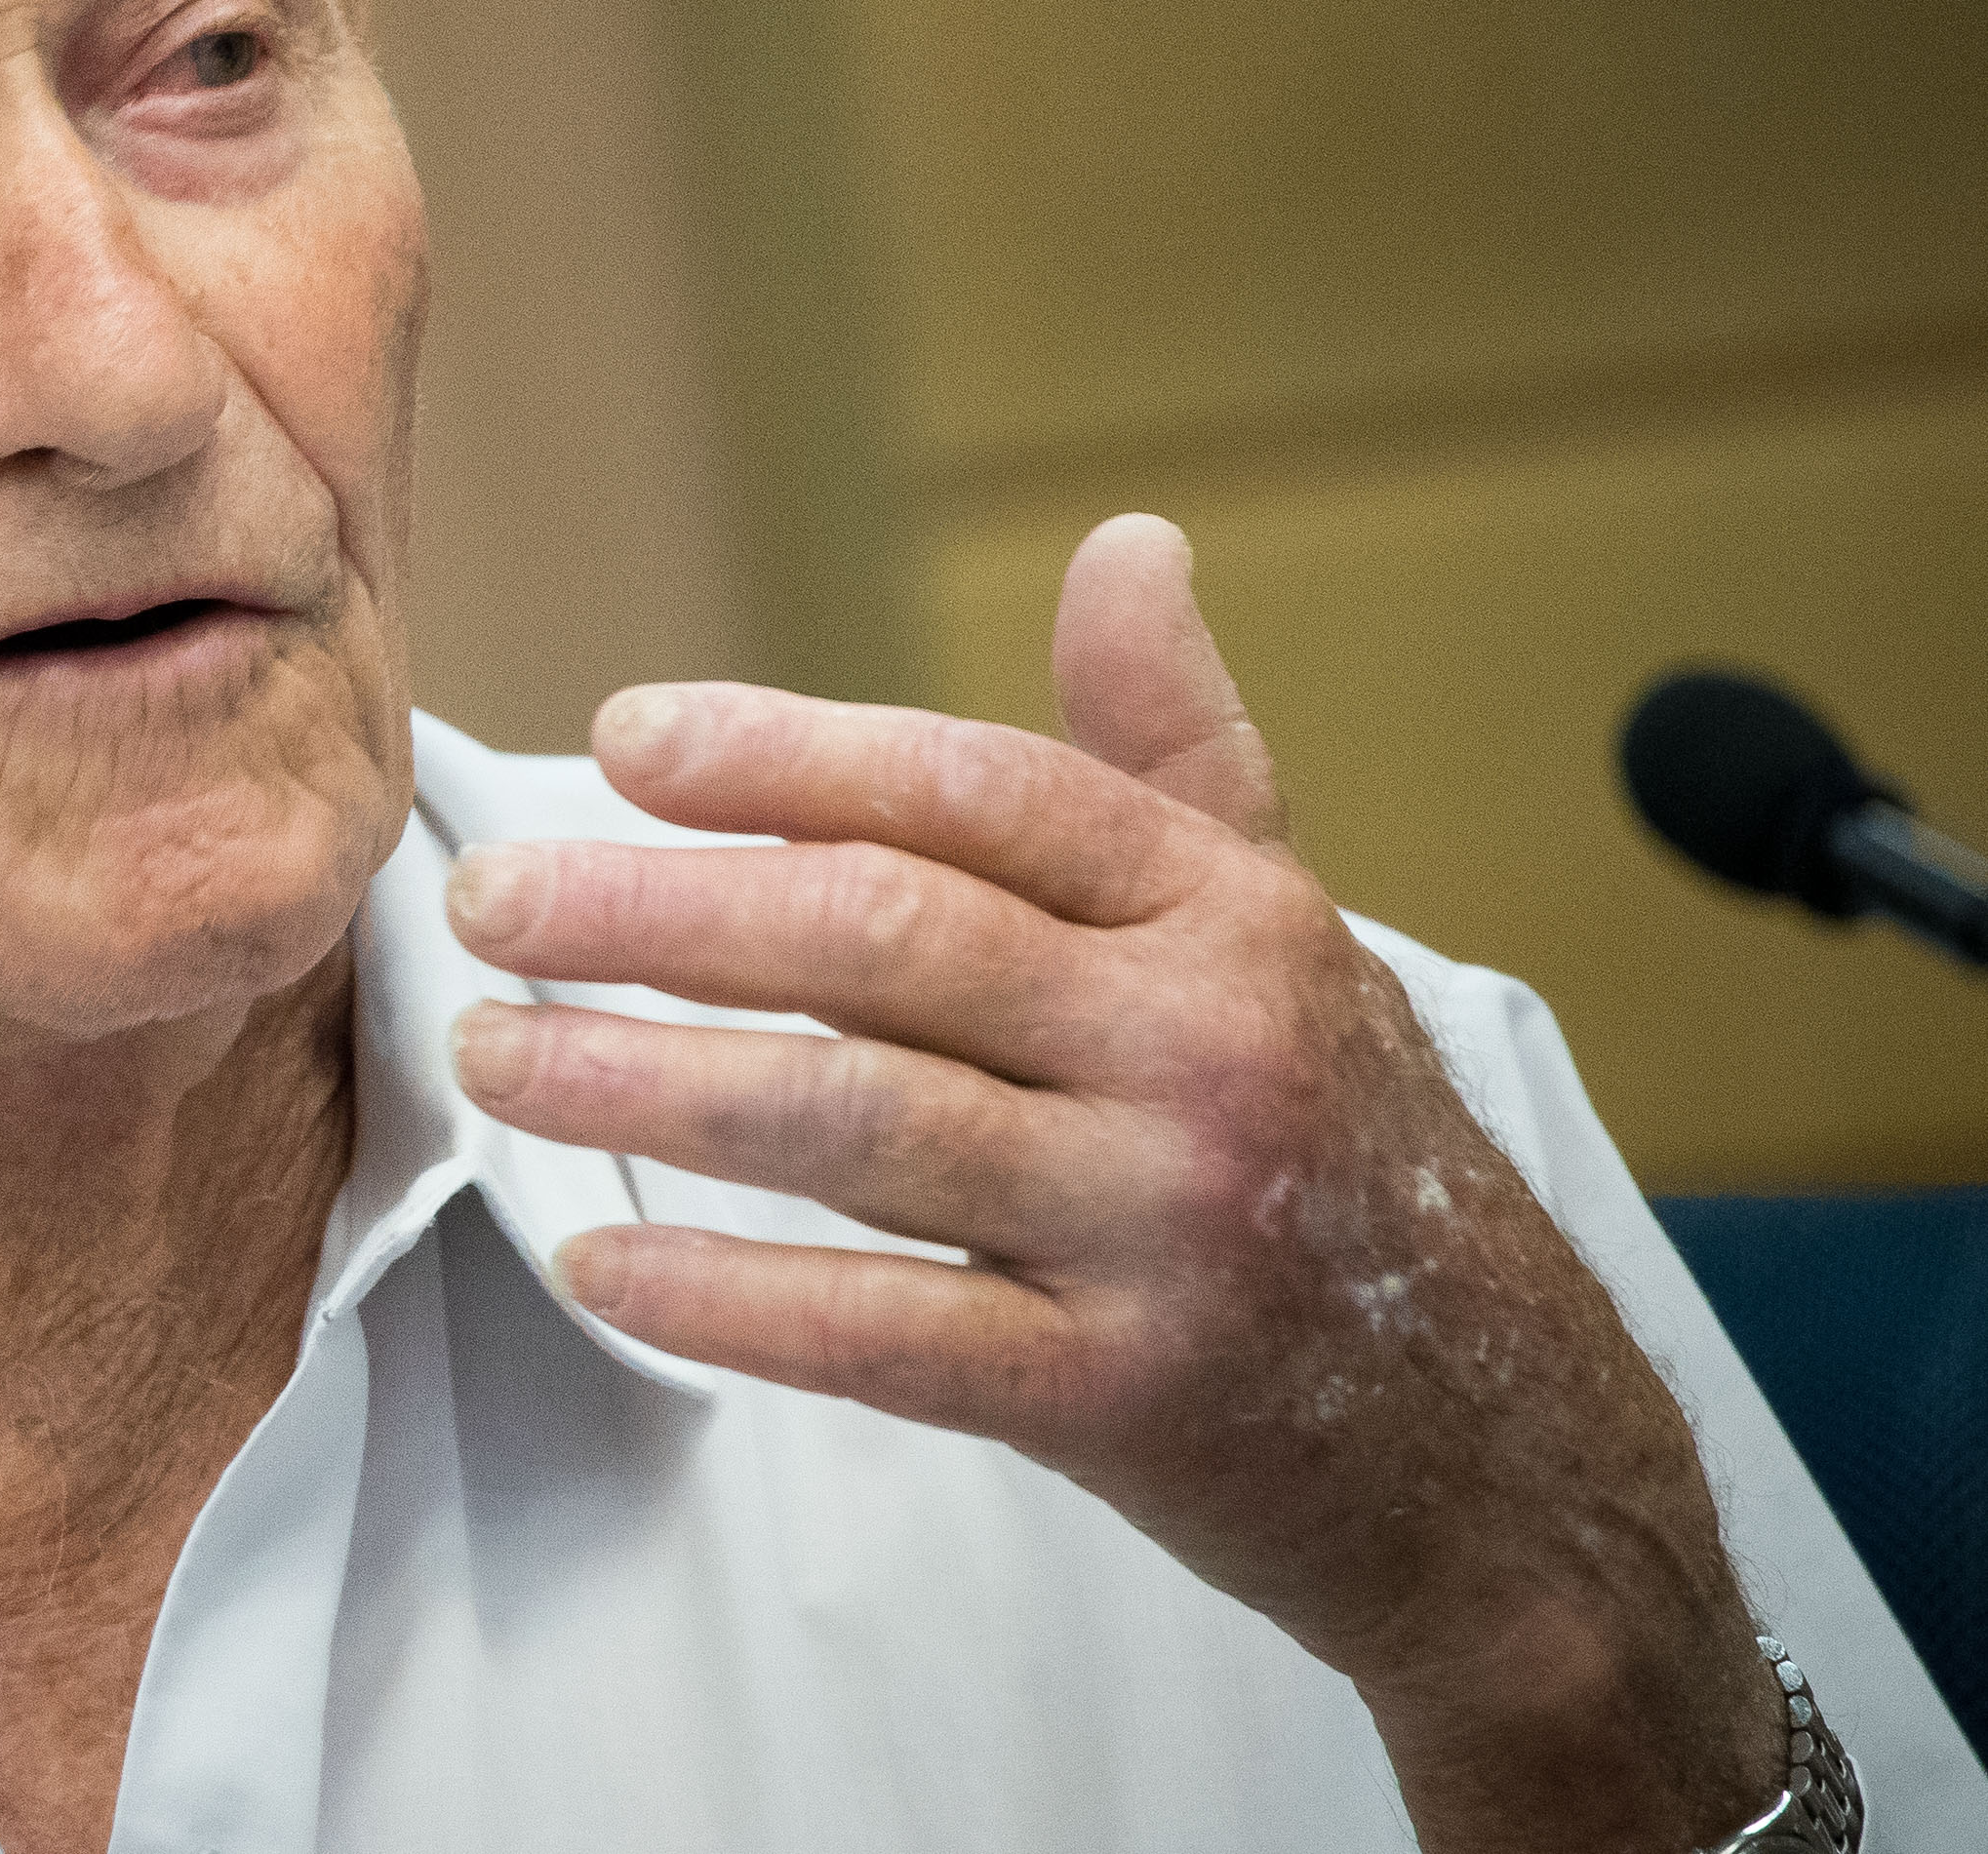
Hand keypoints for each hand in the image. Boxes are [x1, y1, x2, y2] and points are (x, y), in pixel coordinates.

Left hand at [444, 515, 1782, 1853]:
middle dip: (656, 913)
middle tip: (488, 900)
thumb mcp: (1286, 934)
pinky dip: (727, 1301)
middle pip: (884, 941)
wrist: (1516, 1461)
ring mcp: (1168, 1226)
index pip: (975, 794)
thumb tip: (1127, 542)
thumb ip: (1172, 749)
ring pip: (856, 1125)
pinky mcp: (1125, 1399)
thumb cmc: (1348, 1155)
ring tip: (490, 1054)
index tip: (621, 743)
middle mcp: (1205, 1049)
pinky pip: (885, 1336)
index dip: (786, 757)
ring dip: (641, 1085)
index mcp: (1231, 913)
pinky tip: (597, 1264)